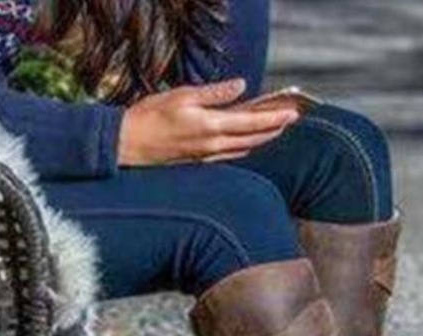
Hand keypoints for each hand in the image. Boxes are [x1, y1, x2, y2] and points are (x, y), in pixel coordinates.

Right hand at [117, 79, 299, 165]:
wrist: (130, 144)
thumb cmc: (151, 116)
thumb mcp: (183, 95)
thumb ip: (215, 93)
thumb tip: (241, 87)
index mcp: (211, 126)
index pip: (251, 122)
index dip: (274, 118)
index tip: (292, 113)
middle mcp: (213, 145)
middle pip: (253, 138)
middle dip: (273, 129)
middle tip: (290, 120)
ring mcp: (207, 156)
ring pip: (243, 148)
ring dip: (261, 139)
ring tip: (274, 130)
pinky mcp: (199, 162)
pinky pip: (229, 155)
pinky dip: (244, 147)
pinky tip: (248, 143)